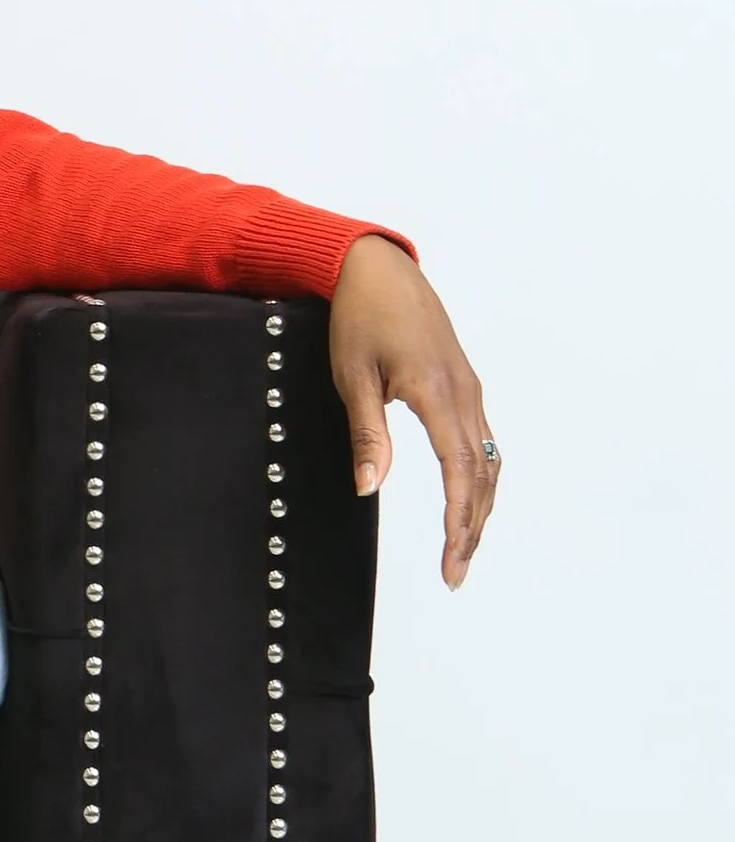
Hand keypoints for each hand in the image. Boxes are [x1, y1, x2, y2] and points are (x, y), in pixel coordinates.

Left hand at [327, 235, 499, 586]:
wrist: (378, 268)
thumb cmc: (360, 317)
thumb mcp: (352, 376)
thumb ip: (366, 435)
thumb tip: (369, 489)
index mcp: (437, 392)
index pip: (459, 472)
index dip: (457, 522)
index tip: (449, 561)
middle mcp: (464, 393)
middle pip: (482, 475)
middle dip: (471, 528)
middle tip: (455, 573)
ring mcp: (469, 388)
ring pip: (489, 460)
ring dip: (480, 507)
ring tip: (462, 547)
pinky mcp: (465, 384)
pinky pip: (483, 440)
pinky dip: (481, 478)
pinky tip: (469, 500)